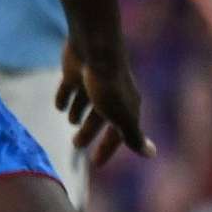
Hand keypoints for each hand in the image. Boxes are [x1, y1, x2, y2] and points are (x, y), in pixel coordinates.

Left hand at [55, 39, 150, 166]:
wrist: (95, 48)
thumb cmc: (109, 86)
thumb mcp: (122, 117)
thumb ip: (133, 136)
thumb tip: (152, 154)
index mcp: (126, 107)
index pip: (118, 134)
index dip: (107, 149)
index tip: (95, 163)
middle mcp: (112, 95)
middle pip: (100, 118)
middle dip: (89, 132)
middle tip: (76, 145)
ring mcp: (93, 82)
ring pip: (86, 103)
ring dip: (79, 113)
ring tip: (71, 122)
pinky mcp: (75, 71)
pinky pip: (69, 88)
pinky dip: (65, 98)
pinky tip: (59, 106)